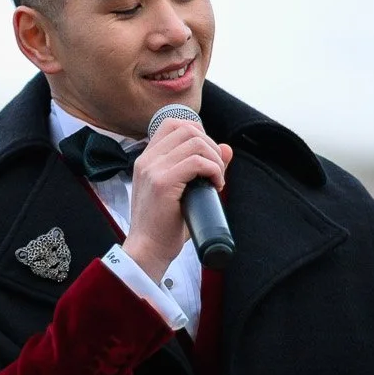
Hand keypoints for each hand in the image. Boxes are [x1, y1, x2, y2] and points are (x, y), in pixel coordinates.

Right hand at [121, 117, 231, 279]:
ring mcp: (152, 170)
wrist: (148, 250)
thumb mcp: (183, 191)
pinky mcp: (162, 183)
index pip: (173, 124)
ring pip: (195, 142)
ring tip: (217, 179)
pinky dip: (214, 170)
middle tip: (217, 170)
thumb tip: (226, 148)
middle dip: (211, 146)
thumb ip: (202, 168)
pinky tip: (215, 186)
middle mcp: (146, 160)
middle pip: (187, 129)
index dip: (198, 133)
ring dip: (215, 159)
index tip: (207, 157)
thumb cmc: (165, 226)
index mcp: (146, 160)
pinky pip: (196, 162)